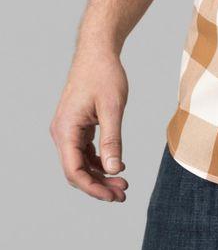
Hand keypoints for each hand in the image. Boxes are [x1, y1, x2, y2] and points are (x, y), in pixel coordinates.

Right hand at [50, 47, 129, 201]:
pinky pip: (83, 152)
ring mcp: (67, 130)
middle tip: (123, 194)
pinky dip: (98, 162)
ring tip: (123, 184)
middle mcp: (62, 132)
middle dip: (98, 185)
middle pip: (75, 171)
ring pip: (80, 163)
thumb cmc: (104, 75)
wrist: (97, 53)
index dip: (93, 188)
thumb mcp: (113, 108)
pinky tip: (116, 166)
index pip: (74, 170)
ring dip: (99, 175)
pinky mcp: (75, 127)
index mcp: (66, 129)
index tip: (114, 196)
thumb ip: (112, 140)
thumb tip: (114, 170)